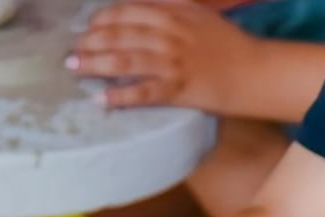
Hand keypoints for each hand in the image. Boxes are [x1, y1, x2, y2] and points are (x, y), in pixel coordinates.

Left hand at [69, 1, 261, 111]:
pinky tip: (101, 99)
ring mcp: (171, 62)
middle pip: (118, 35)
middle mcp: (168, 35)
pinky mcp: (177, 89)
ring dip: (94, 64)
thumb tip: (140, 1)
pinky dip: (120, 95)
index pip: (125, 11)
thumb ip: (168, 4)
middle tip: (71, 51)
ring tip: (75, 68)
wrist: (253, 71)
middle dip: (89, 42)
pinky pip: (143, 92)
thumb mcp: (196, 13)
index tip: (88, 29)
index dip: (100, 19)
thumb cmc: (225, 43)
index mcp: (171, 14)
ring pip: (124, 60)